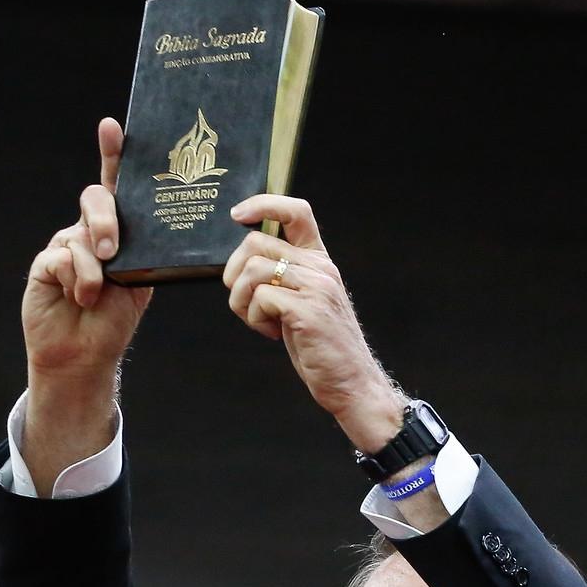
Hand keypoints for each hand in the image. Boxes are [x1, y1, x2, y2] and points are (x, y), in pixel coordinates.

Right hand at [19, 118, 153, 486]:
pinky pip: (61, 257)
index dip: (114, 153)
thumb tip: (132, 237)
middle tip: (112, 252)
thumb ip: (138, 254)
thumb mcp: (140, 283)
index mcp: (122, 231)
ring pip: (79, 235)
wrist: (85, 354)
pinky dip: (75, 280)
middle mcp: (92, 231)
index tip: (113, 126)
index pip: (117, 185)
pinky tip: (77, 297)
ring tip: (94, 294)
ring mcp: (66, 244)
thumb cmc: (116, 319)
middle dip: (105, 221)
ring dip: (92, 269)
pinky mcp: (45, 263)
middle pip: (96, 200)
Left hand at [222, 196, 402, 450]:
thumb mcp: (305, 301)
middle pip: (255, 243)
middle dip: (234, 275)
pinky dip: (254, 319)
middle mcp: (321, 268)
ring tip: (260, 321)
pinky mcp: (307, 311)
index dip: (263, 204)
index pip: (296, 211)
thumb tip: (240, 262)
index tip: (238, 216)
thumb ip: (283, 276)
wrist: (351, 382)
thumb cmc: (321, 345)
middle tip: (246, 303)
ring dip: (241, 301)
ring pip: (252, 270)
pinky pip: (260, 298)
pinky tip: (272, 333)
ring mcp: (316, 288)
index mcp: (320, 261)